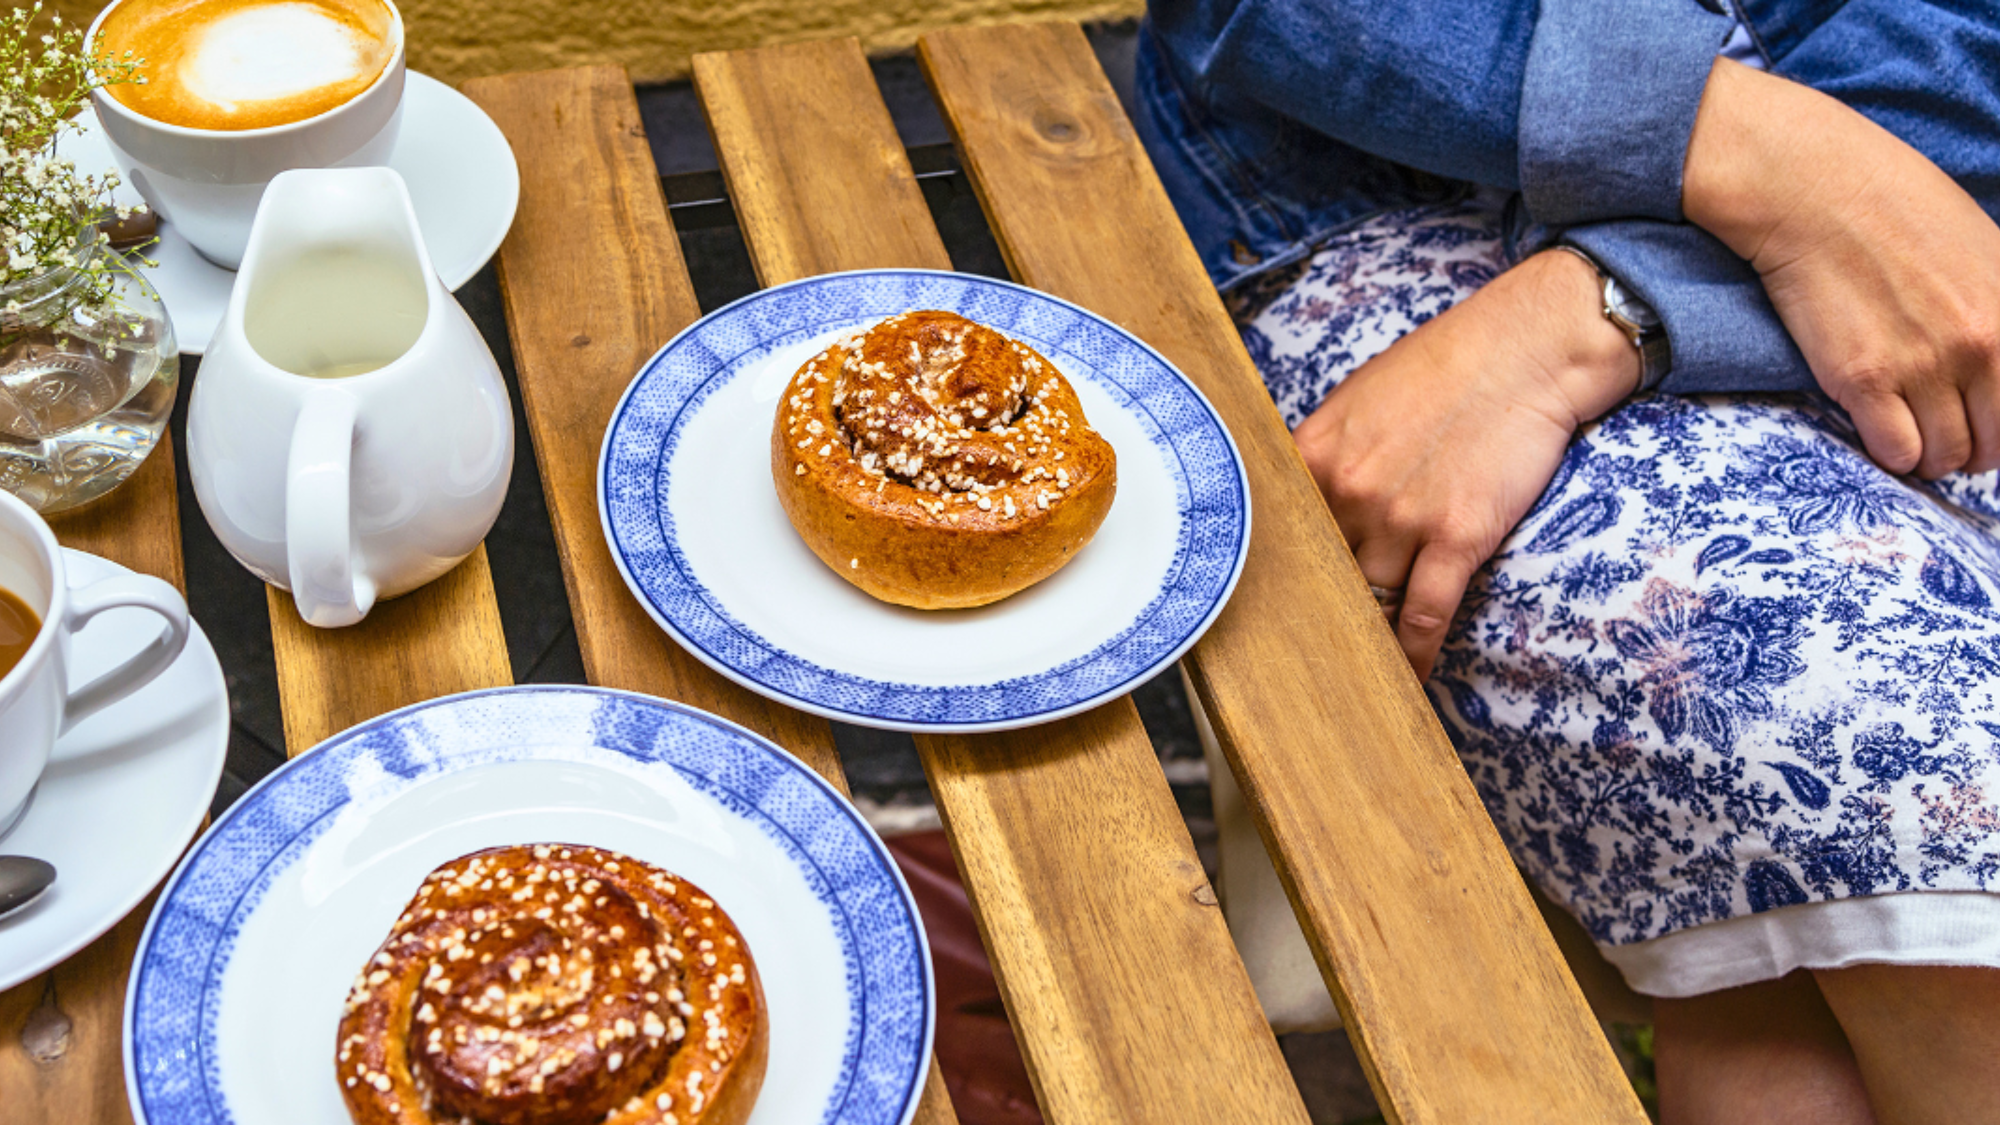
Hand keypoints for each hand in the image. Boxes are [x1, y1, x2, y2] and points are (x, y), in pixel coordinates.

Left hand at [1293, 250, 1637, 677]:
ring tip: (1350, 674)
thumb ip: (1325, 454)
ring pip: (1365, 602)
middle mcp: (1348, 489)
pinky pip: (1422, 617)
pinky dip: (1412, 656)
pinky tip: (1406, 682)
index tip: (1257, 613)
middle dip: (1310, 615)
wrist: (1528, 348)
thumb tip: (1302, 503)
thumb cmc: (1447, 366)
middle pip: (1315, 574)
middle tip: (1296, 661)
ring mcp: (1401, 517)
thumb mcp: (1360, 399)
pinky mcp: (1456, 537)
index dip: (1269, 577)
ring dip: (1360, 639)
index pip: (1275, 534)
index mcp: (1315, 454)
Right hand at [1685, 58, 1999, 478]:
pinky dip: (1889, 450)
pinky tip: (1876, 422)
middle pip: (1990, 445)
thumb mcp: (1987, 249)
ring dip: (1925, 452)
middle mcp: (1981, 346)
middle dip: (1969, 448)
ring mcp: (1922, 365)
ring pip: (1941, 457)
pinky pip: (1894, 451)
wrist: (1816, 191)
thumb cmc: (1896, 208)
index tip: (1981, 421)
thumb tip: (1998, 362)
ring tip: (1905, 426)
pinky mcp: (1863, 379)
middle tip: (1942, 429)